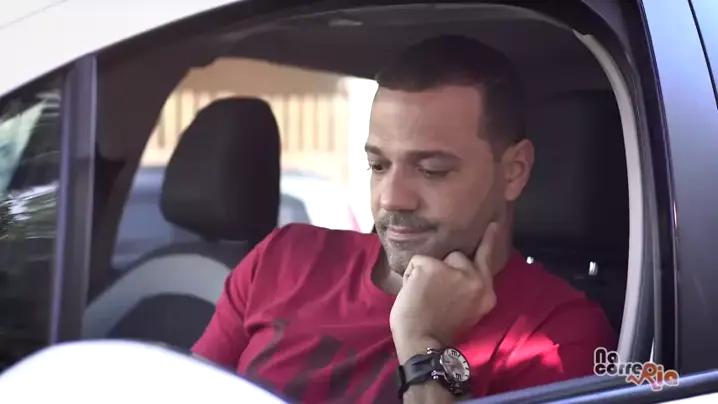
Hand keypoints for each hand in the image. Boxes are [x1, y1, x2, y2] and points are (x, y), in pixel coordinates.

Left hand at [389, 222, 498, 347]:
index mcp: (486, 292)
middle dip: (444, 268)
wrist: (421, 343)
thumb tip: (458, 264)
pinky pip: (417, 261)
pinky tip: (413, 293)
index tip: (493, 223)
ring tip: (423, 296)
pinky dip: (410, 275)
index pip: (488, 259)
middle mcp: (475, 280)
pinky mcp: (431, 267)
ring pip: (437, 258)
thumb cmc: (439, 329)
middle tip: (433, 292)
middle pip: (458, 257)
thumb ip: (468, 287)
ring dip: (426, 273)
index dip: (489, 240)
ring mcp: (454, 271)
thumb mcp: (467, 308)